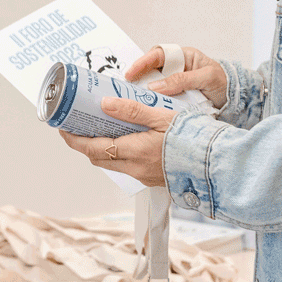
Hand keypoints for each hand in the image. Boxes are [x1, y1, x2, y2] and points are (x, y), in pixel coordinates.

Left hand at [59, 43, 226, 186]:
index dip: (73, 139)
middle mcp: (135, 168)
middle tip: (76, 126)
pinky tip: (124, 138)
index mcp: (134, 151)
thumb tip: (104, 103)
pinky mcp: (153, 178)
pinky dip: (117, 153)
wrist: (218, 164)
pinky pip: (126, 166)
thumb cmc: (194, 138)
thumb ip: (132, 110)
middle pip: (98, 157)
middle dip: (83, 143)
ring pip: (112, 163)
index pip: (92, 148)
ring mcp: (144, 176)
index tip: (62, 128)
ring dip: (100, 148)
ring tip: (98, 129)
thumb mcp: (163, 116)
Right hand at [125, 44, 227, 108]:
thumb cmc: (225, 83)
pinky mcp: (177, 98)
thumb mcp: (206, 78)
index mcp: (183, 56)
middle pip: (151, 70)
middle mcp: (176, 68)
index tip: (130, 74)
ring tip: (131, 101)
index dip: (142, 63)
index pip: (157, 55)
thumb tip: (155, 87)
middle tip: (125, 89)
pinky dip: (154, 104)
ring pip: (154, 86)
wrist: (238, 100)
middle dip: (137, 79)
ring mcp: (175, 84)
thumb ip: (182, 80)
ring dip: (144, 93)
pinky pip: (161, 99)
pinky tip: (146, 110)